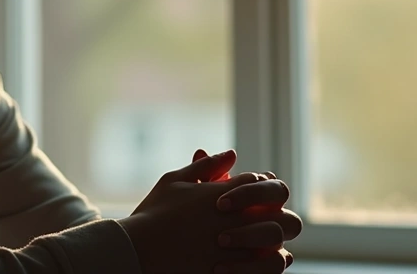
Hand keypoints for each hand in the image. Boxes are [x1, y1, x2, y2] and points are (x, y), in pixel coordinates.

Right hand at [118, 150, 299, 273]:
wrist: (137, 250)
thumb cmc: (153, 213)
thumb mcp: (175, 180)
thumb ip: (206, 166)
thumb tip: (232, 154)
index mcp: (225, 193)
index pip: (262, 182)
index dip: (258, 188)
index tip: (245, 198)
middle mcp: (237, 218)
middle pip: (279, 211)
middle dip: (274, 213)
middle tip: (259, 220)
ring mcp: (238, 246)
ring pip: (277, 240)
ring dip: (272, 240)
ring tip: (257, 244)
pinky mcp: (235, 270)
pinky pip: (268, 267)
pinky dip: (266, 264)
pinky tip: (252, 261)